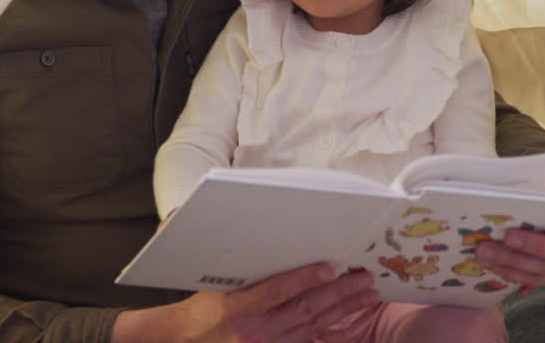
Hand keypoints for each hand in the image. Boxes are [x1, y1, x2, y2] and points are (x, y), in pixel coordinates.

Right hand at [111, 263, 376, 342]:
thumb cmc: (200, 310)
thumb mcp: (202, 283)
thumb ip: (203, 251)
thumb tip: (176, 214)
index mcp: (236, 310)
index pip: (276, 293)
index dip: (304, 280)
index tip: (329, 267)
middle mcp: (256, 331)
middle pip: (304, 310)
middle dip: (338, 294)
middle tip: (363, 277)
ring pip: (314, 326)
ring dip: (343, 310)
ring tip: (368, 294)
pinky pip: (311, 340)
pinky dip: (333, 328)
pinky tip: (352, 316)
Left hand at [474, 176, 544, 294]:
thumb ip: (541, 194)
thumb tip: (508, 202)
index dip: (539, 243)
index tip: (509, 235)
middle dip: (517, 256)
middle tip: (487, 249)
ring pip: (541, 273)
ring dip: (508, 266)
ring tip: (483, 256)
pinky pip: (536, 280)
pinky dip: (512, 274)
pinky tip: (492, 266)